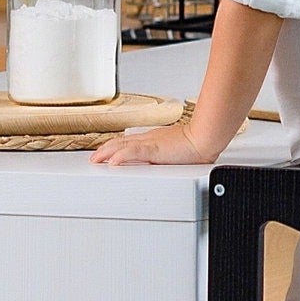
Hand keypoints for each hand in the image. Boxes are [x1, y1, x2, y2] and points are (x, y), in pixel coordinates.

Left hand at [90, 121, 216, 168]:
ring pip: (122, 146)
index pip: (129, 142)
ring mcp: (151, 143)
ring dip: (106, 153)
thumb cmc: (197, 144)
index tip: (105, 153)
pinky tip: (111, 162)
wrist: (206, 138)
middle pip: (121, 142)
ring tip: (95, 160)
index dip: (114, 147)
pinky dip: (120, 156)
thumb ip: (168, 154)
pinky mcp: (154, 149)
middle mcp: (149, 139)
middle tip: (93, 158)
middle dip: (105, 150)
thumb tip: (167, 160)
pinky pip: (133, 153)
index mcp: (154, 140)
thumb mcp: (178, 150)